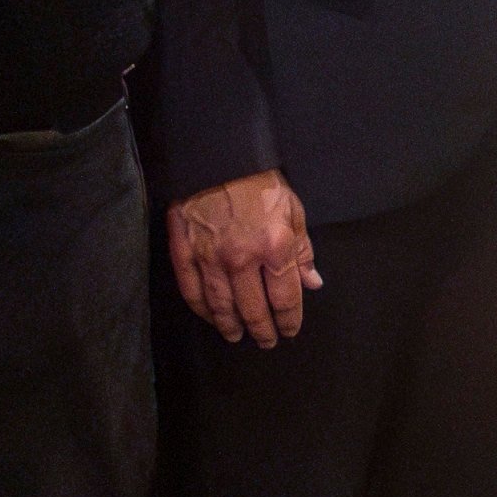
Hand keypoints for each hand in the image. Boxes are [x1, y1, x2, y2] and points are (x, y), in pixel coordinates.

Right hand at [167, 170, 316, 347]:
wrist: (218, 155)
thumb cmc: (260, 181)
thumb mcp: (293, 210)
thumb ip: (302, 250)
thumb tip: (312, 283)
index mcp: (274, 247)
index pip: (284, 298)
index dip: (288, 319)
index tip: (290, 329)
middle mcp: (241, 258)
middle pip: (253, 309)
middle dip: (263, 329)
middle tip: (266, 341)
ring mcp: (209, 257)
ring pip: (221, 306)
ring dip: (231, 325)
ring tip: (237, 336)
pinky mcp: (183, 250)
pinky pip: (191, 290)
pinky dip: (201, 309)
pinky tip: (210, 317)